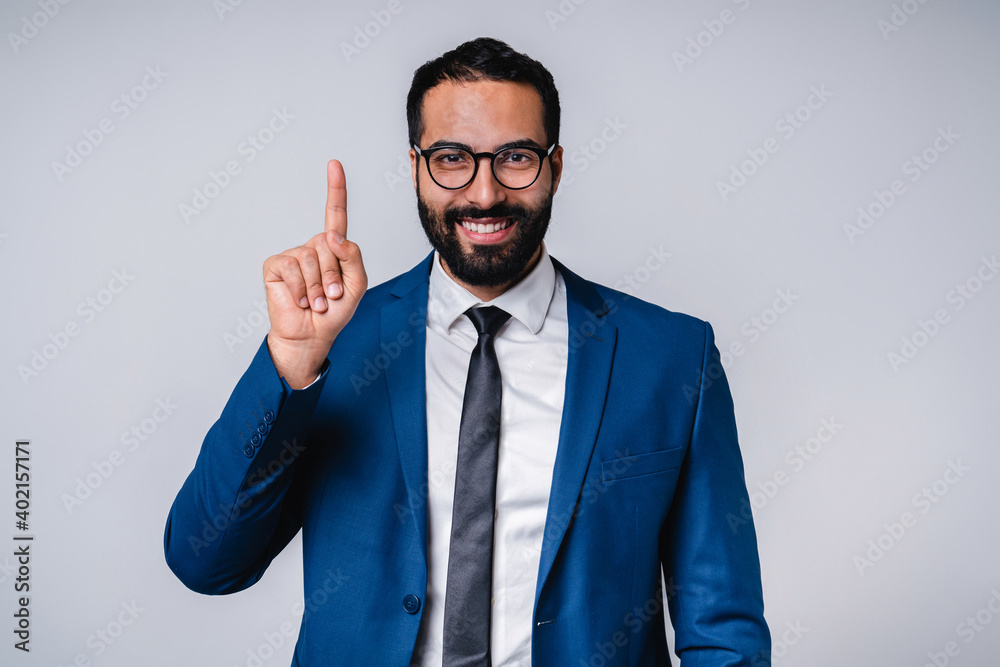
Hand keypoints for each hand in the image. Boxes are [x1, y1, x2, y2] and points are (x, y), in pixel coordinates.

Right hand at [262, 160, 366, 388]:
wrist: (311, 335)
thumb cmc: (334, 312)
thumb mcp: (356, 285)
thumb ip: (352, 256)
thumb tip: (332, 235)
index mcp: (333, 249)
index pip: (335, 215)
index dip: (335, 189)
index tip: (334, 164)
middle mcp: (312, 247)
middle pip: (329, 245)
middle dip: (333, 277)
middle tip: (330, 297)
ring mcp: (293, 255)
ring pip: (311, 258)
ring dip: (318, 287)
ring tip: (316, 302)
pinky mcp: (276, 265)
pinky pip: (293, 267)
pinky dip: (300, 289)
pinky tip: (299, 300)